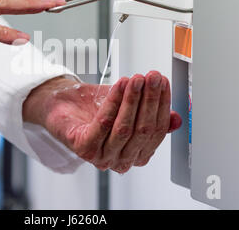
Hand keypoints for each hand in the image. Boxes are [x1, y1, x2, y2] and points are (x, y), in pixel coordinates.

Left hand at [23, 72, 181, 172]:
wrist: (62, 104)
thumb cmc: (94, 108)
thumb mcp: (129, 109)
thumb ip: (152, 115)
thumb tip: (176, 119)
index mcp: (136, 154)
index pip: (156, 132)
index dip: (162, 106)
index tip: (164, 84)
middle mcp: (120, 160)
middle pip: (142, 130)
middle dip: (150, 100)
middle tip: (152, 78)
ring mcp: (101, 157)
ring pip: (124, 128)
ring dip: (133, 100)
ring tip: (137, 79)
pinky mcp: (84, 148)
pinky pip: (104, 124)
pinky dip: (114, 102)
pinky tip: (119, 86)